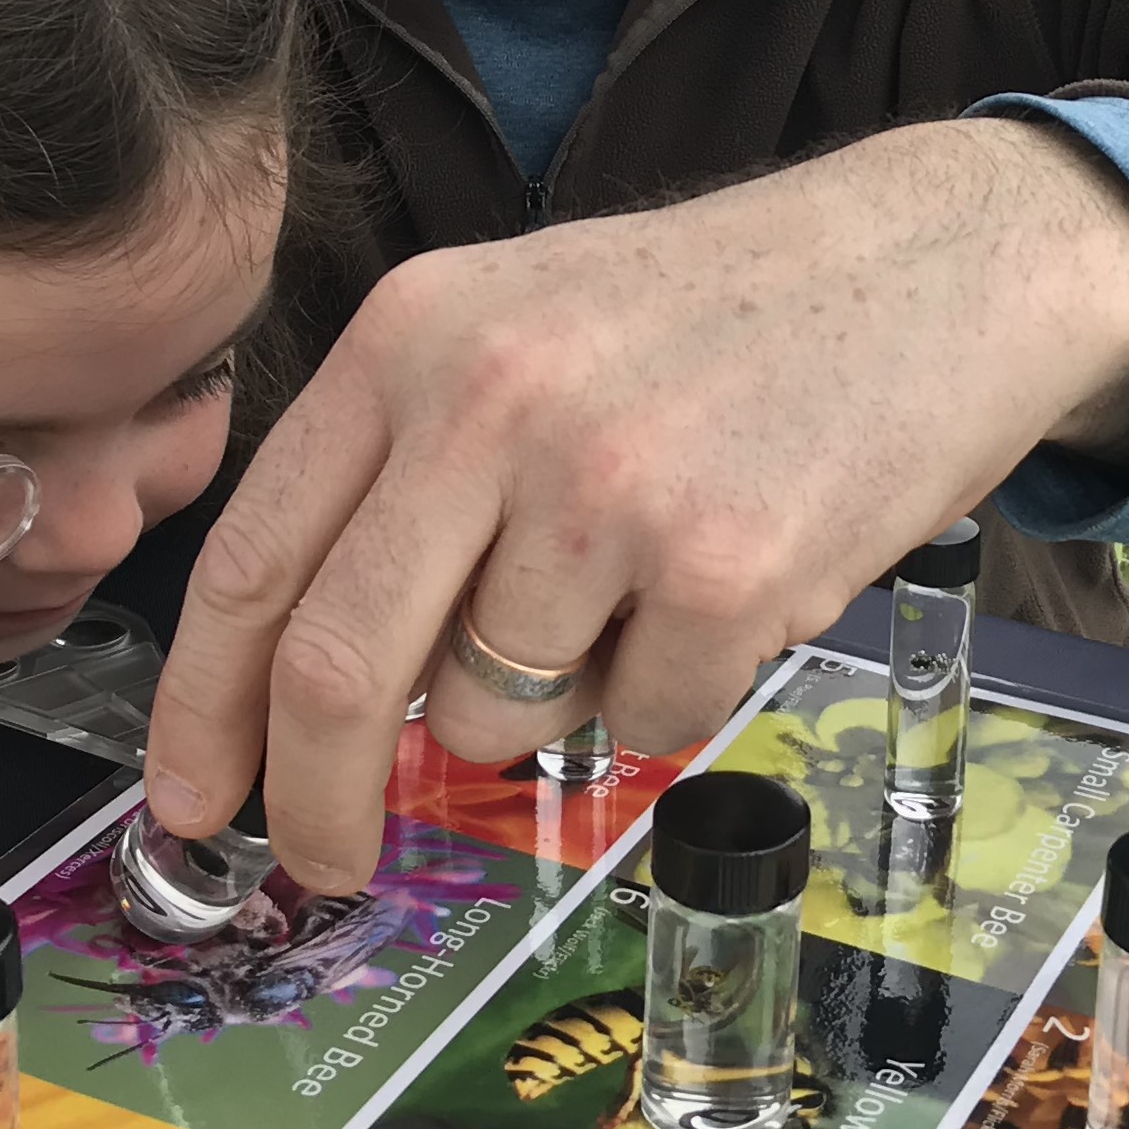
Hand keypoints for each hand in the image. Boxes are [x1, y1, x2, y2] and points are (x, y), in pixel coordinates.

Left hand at [144, 119, 1128, 892]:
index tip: (187, 803)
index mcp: (416, 334)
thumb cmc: (719, 318)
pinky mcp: (727, 570)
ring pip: (491, 716)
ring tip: (635, 592)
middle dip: (315, 804)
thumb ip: (407, 478)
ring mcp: (610, 488)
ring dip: (545, 710)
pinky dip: (674, 693)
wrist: (940, 263)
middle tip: (329, 866)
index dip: (202, 710)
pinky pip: (642, 723)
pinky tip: (729, 586)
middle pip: (338, 671)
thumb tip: (303, 695)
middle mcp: (493, 400)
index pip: (255, 560)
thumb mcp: (524, 328)